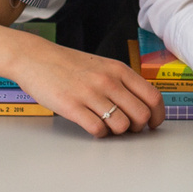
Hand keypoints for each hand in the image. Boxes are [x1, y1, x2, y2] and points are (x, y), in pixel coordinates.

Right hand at [16, 40, 164, 137]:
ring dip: (117, 132)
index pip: (153, 97)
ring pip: (121, 125)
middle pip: (141, 115)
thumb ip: (121, 82)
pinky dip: (99, 133)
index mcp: (119, 70)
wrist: (35, 57)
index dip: (157, 116)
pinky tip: (92, 126)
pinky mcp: (72, 106)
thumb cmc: (68, 64)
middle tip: (127, 128)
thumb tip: (141, 105)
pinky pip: (97, 129)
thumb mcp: (102, 65)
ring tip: (107, 126)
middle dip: (137, 127)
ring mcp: (90, 94)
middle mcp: (108, 81)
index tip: (153, 124)